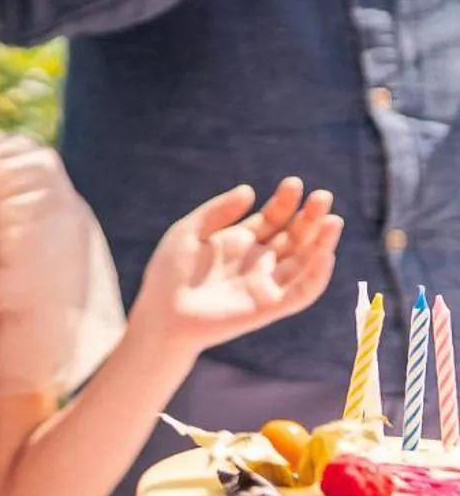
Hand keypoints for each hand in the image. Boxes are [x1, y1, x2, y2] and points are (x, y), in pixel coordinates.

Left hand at [133, 178, 342, 358]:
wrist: (162, 311)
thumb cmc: (170, 271)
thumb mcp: (190, 231)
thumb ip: (218, 211)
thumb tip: (250, 190)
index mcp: (242, 240)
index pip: (273, 218)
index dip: (285, 201)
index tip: (293, 183)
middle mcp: (260, 260)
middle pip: (294, 236)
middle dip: (310, 217)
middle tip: (322, 196)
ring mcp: (266, 283)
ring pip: (304, 262)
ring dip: (321, 243)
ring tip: (333, 220)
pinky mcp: (269, 306)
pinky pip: (300, 292)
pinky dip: (316, 276)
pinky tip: (325, 255)